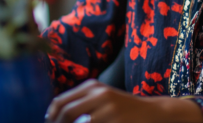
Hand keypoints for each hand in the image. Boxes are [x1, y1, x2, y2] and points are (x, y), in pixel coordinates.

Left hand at [45, 79, 202, 122]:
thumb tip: (55, 115)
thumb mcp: (102, 97)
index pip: (61, 101)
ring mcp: (108, 109)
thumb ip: (82, 102)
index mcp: (92, 86)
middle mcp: (99, 94)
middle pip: (66, 113)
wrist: (151, 112)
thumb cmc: (122, 108)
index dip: (51, 116)